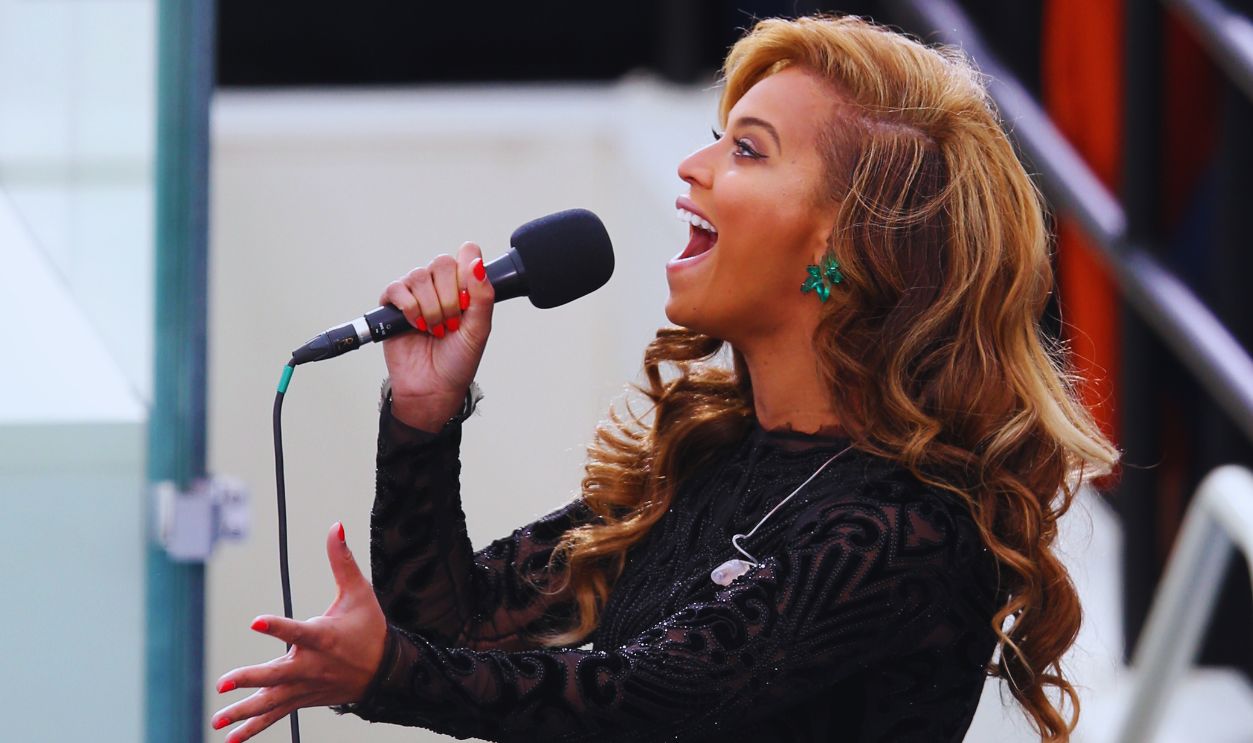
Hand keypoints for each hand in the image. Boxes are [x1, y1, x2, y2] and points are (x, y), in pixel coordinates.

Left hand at [211, 523, 386, 741]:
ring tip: (218, 719)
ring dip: (244, 710)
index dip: (277, 626)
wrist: (386, 671)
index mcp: (324, 637)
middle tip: (224, 682)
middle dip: (250, 679)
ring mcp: (306, 686)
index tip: (255, 620)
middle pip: (276, 674)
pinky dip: (254, 727)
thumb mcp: (359, 592)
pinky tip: (231, 737)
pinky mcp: (303, 698)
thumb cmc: (369, 627)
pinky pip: (276, 715)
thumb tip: (336, 525)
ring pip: (272, 701)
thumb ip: (342, 560)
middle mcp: (312, 666)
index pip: (297, 631)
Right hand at [379, 242, 494, 430]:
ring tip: (436, 330)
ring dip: (430, 307)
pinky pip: (397, 289)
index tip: (468, 301)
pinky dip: (409, 308)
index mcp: (463, 287)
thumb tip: (477, 263)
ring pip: (419, 276)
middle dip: (449, 297)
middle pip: (442, 263)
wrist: (433, 388)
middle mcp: (439, 285)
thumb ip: (483, 296)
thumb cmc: (458, 361)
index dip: (467, 272)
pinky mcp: (393, 305)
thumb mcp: (479, 330)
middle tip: (452, 323)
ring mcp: (415, 293)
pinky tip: (417, 325)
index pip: (467, 253)